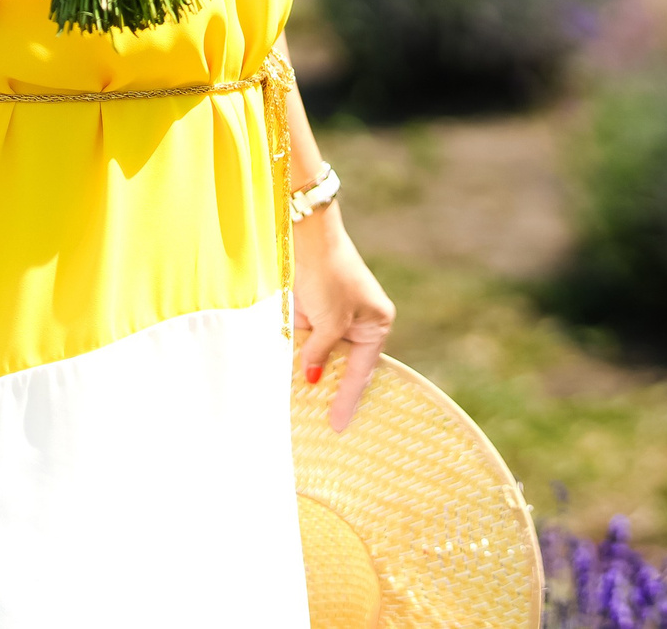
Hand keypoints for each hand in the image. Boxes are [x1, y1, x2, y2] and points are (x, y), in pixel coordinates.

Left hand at [294, 206, 394, 432]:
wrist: (307, 237)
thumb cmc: (328, 276)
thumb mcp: (329, 320)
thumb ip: (320, 352)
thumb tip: (310, 377)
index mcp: (376, 323)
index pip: (361, 371)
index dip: (348, 400)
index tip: (339, 427)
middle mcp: (360, 323)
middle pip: (346, 367)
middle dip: (332, 393)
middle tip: (324, 427)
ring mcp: (336, 319)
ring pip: (325, 358)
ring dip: (313, 379)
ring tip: (304, 413)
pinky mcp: (316, 314)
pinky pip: (310, 346)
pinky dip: (300, 362)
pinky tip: (291, 383)